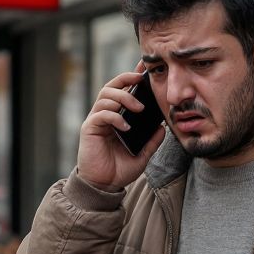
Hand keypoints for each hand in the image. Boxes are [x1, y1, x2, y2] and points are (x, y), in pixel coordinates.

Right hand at [75, 68, 164, 191]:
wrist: (104, 186)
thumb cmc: (119, 169)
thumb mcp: (142, 154)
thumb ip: (152, 141)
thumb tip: (163, 127)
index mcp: (117, 117)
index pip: (123, 90)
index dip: (132, 76)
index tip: (144, 67)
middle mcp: (105, 114)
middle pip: (111, 86)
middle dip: (126, 79)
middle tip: (141, 82)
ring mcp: (96, 120)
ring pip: (105, 96)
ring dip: (123, 98)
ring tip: (138, 109)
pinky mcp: (89, 129)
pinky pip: (101, 114)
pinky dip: (114, 117)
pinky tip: (126, 126)